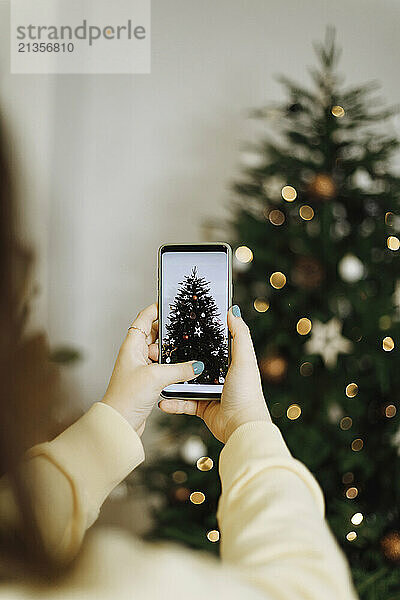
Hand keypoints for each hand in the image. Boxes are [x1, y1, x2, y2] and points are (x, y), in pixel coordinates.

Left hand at [102, 303, 203, 434]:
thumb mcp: (156, 377)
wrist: (120, 424)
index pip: (143, 319)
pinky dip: (172, 367)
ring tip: (187, 352)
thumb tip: (196, 365)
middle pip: (154, 335)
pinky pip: (163, 368)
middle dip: (169, 333)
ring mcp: (141, 369)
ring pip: (160, 353)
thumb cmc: (127, 397)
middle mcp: (135, 355)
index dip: (155, 310)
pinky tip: (183, 371)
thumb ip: (179, 368)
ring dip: (172, 353)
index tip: (169, 304)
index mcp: (132, 346)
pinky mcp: (147, 383)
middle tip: (185, 329)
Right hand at [159, 306, 270, 442]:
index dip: (201, 334)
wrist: (241, 427)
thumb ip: (240, 334)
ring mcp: (210, 391)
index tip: (184, 325)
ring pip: (186, 381)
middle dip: (179, 357)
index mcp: (231, 361)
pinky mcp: (202, 407)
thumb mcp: (244, 359)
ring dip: (172, 379)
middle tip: (162, 349)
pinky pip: (183, 403)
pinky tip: (162, 400)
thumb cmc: (246, 393)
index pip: (213, 343)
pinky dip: (173, 402)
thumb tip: (233, 311)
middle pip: (196, 361)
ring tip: (158, 372)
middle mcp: (220, 375)